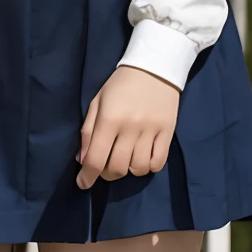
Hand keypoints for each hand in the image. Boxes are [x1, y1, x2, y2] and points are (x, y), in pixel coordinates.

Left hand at [77, 66, 180, 189]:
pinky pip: (158, 163)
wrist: (154, 67)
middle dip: (106, 174)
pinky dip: (148, 167)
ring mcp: (151, 131)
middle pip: (116, 168)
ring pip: (138, 168)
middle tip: (105, 166)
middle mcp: (130, 127)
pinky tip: (142, 157)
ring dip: (128, 170)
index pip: (95, 158)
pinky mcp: (168, 132)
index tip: (83, 184)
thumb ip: (88, 131)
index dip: (87, 177)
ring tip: (125, 159)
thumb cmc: (120, 85)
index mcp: (109, 119)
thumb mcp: (97, 102)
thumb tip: (83, 160)